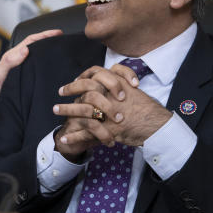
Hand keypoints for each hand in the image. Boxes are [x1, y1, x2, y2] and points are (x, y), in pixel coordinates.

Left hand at [0, 29, 62, 113]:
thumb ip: (10, 62)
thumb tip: (26, 49)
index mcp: (12, 56)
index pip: (31, 41)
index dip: (44, 35)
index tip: (58, 33)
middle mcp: (17, 60)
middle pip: (36, 46)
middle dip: (49, 41)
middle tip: (65, 40)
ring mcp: (21, 69)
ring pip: (36, 56)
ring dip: (48, 52)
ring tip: (62, 52)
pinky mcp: (23, 78)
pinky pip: (36, 67)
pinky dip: (45, 65)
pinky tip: (53, 68)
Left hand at [53, 63, 171, 155]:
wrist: (158, 126)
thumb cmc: (148, 109)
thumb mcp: (134, 91)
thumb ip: (120, 85)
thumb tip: (109, 82)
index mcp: (118, 85)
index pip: (95, 73)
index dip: (83, 76)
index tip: (75, 80)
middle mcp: (112, 96)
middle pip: (85, 89)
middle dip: (70, 90)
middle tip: (60, 92)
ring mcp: (109, 113)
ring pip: (82, 110)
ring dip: (66, 110)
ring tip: (55, 110)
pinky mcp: (107, 130)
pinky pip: (86, 133)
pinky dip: (74, 137)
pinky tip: (64, 139)